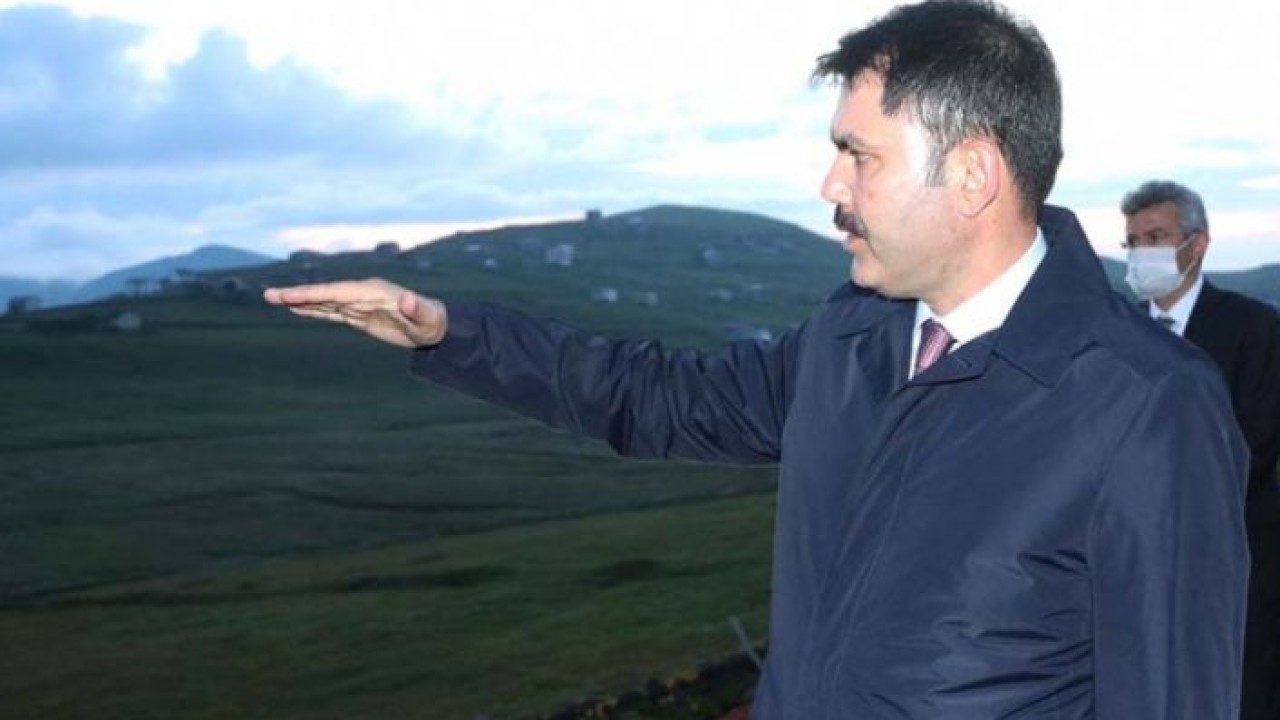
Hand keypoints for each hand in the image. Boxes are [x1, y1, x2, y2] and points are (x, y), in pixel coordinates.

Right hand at [263, 278, 446, 347]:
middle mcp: (362, 293)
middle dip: (297, 294)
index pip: (337, 291)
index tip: (291, 296)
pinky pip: (331, 311)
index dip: (313, 293)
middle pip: (324, 294)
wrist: (435, 325)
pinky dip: (312, 309)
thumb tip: (408, 298)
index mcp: (373, 290)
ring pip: (323, 301)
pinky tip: (295, 308)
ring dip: (298, 301)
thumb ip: (417, 308)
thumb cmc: (432, 321)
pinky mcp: (358, 314)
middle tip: (269, 294)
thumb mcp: (426, 317)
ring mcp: (358, 303)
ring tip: (272, 298)